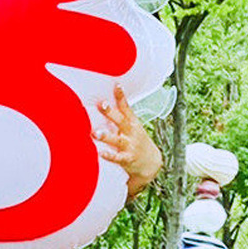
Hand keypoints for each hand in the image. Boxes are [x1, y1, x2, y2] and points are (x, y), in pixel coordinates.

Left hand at [92, 84, 162, 199]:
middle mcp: (131, 133)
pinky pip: (117, 157)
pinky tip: (100, 152)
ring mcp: (130, 146)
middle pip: (121, 121)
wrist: (151, 163)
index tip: (116, 85)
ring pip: (117, 140)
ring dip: (106, 136)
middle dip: (111, 112)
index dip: (121, 96)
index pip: (127, 107)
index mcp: (132, 123)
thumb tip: (101, 102)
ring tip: (96, 133)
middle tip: (101, 104)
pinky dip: (109, 155)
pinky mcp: (127, 159)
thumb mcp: (132, 127)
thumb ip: (119, 116)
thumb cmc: (137, 141)